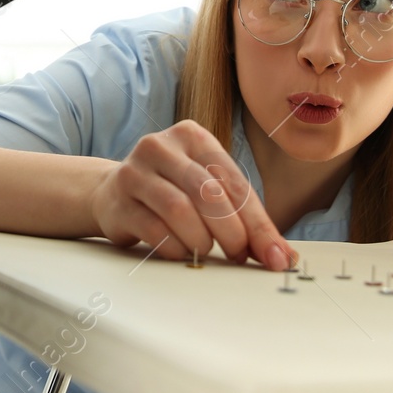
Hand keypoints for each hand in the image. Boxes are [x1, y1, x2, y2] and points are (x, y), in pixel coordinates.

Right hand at [87, 119, 296, 269]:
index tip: (275, 256)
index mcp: (192, 136)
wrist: (111, 192)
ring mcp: (135, 172)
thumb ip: (242, 215)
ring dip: (201, 240)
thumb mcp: (207, 189)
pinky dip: (175, 248)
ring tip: (206, 250)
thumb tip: (282, 255)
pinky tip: (181, 252)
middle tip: (240, 255)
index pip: (234, 181)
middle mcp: (161, 147)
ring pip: (180, 210)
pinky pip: (154, 229)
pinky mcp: (118, 201)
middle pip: (208, 193)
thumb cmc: (171, 190)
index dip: (258, 223)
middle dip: (232, 232)